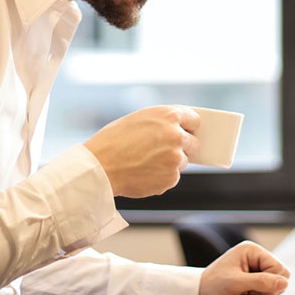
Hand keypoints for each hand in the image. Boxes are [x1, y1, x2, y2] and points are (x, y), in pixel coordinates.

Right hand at [84, 105, 200, 197]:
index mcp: (168, 115)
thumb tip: (178, 130)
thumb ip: (162, 123)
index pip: (194, 119)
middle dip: (183, 148)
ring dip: (170, 164)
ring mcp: (175, 158)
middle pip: (194, 143)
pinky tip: (143, 173)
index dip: (189, 127)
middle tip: (165, 151)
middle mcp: (176, 135)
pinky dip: (161, 177)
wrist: (100, 167)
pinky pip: (172, 177)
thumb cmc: (112, 141)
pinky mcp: (171, 178)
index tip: (187, 132)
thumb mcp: (138, 119)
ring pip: (182, 162)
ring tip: (145, 162)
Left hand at [198, 241, 289, 294]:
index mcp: (252, 250)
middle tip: (248, 292)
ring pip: (276, 284)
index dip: (270, 281)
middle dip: (267, 288)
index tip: (252, 288)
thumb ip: (261, 282)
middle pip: (281, 275)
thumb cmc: (213, 285)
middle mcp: (256, 257)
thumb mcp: (236, 283)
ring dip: (263, 293)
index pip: (278, 267)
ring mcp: (257, 268)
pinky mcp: (256, 278)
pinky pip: (270, 289)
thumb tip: (284, 283)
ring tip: (245, 293)